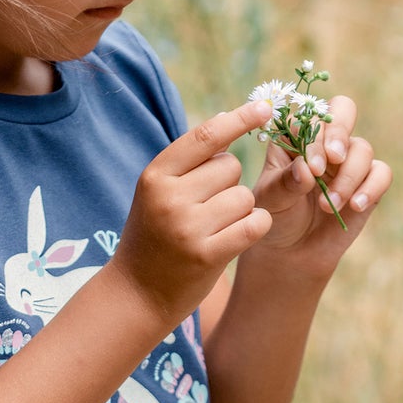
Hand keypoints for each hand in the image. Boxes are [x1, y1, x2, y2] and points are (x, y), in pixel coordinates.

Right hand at [115, 100, 274, 322]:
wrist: (136, 294)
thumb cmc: (154, 237)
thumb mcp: (157, 194)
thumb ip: (187, 163)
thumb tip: (229, 118)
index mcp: (155, 176)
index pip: (205, 137)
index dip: (239, 119)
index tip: (265, 107)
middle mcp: (169, 198)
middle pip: (231, 168)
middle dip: (230, 184)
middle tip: (207, 209)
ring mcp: (187, 228)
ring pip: (245, 197)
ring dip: (241, 210)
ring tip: (214, 228)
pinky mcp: (206, 256)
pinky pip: (254, 224)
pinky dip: (255, 226)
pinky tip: (238, 236)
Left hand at [249, 93, 392, 272]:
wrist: (292, 251)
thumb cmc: (276, 218)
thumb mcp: (271, 201)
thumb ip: (285, 183)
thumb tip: (306, 169)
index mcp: (295, 136)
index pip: (311, 119)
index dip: (315, 139)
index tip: (312, 169)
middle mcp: (324, 141)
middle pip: (343, 111)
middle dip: (339, 134)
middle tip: (334, 159)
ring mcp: (348, 160)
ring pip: (362, 148)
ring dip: (348, 177)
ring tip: (329, 205)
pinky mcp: (368, 182)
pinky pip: (381, 173)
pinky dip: (372, 187)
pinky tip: (356, 206)